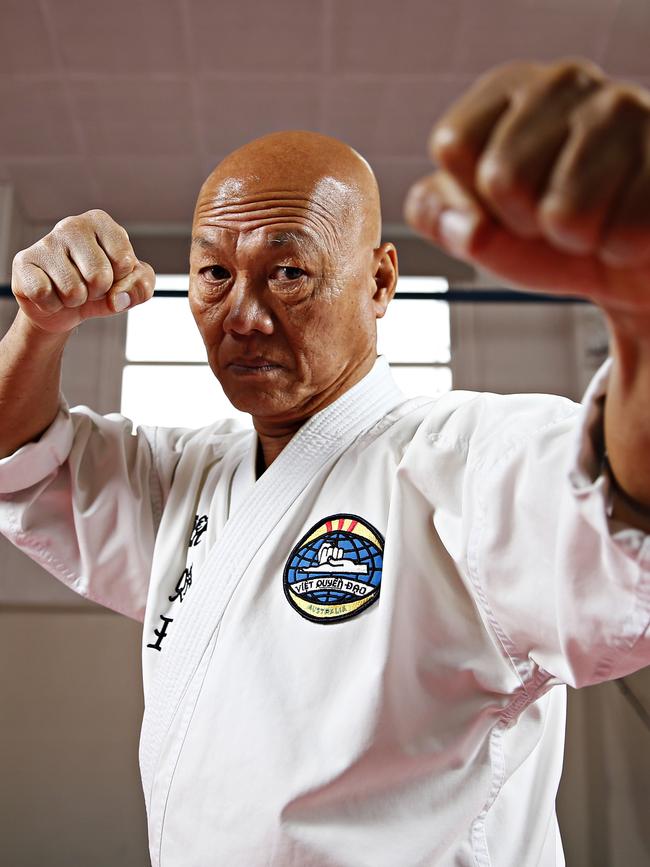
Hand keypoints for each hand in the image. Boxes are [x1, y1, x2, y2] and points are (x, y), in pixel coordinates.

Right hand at [11, 209, 154, 334]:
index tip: (112, 274)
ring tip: (70, 290)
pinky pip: (45, 296)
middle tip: (89, 286)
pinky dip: (53, 306)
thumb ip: (141, 287)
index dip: (122, 280)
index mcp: (100, 222)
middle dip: (98, 292)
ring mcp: (45, 242)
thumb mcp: (131, 287)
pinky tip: (51, 294)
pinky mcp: (23, 262)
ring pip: (73, 290)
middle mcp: (71, 225)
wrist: (66, 309)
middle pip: (100, 276)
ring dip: (75, 301)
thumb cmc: (101, 289)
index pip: (125, 261)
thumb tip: (118, 298)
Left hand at [404, 58, 649, 315]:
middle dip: (524, 222)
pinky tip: (629, 221)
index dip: (472, 197)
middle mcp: (564, 82)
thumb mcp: (481, 229)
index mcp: (508, 90)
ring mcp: (624, 109)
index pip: (454, 144)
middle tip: (553, 217)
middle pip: (502, 177)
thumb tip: (466, 225)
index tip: (505, 202)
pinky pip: (622, 232)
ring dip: (576, 239)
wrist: (627, 260)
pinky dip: (620, 246)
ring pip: (564, 213)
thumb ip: (441, 217)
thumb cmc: (547, 237)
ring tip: (594, 219)